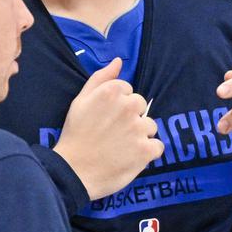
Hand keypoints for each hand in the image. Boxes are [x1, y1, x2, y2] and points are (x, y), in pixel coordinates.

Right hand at [53, 58, 164, 199]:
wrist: (73, 170)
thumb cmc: (75, 134)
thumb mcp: (80, 100)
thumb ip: (101, 78)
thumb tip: (118, 61)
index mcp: (112, 91)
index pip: (128, 91)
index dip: (117, 105)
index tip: (106, 118)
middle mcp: (128, 106)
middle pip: (141, 107)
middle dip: (131, 118)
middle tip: (113, 133)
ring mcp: (139, 128)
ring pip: (150, 126)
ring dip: (140, 135)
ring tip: (121, 146)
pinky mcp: (146, 150)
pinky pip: (157, 146)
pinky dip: (148, 153)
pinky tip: (131, 156)